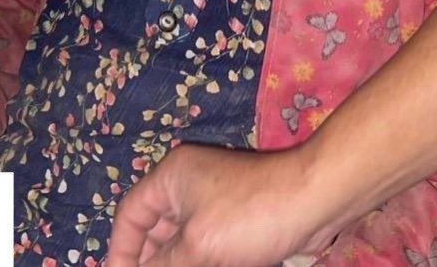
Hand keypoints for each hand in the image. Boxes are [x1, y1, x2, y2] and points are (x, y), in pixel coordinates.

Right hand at [107, 143, 339, 266]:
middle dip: (151, 261)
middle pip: (155, 230)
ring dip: (177, 263)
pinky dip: (199, 262)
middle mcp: (189, 185)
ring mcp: (215, 202)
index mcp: (172, 177)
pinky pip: (206, 246)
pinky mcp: (237, 220)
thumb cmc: (250, 216)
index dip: (120, 251)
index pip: (130, 214)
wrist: (315, 201)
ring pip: (182, 241)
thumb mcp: (196, 247)